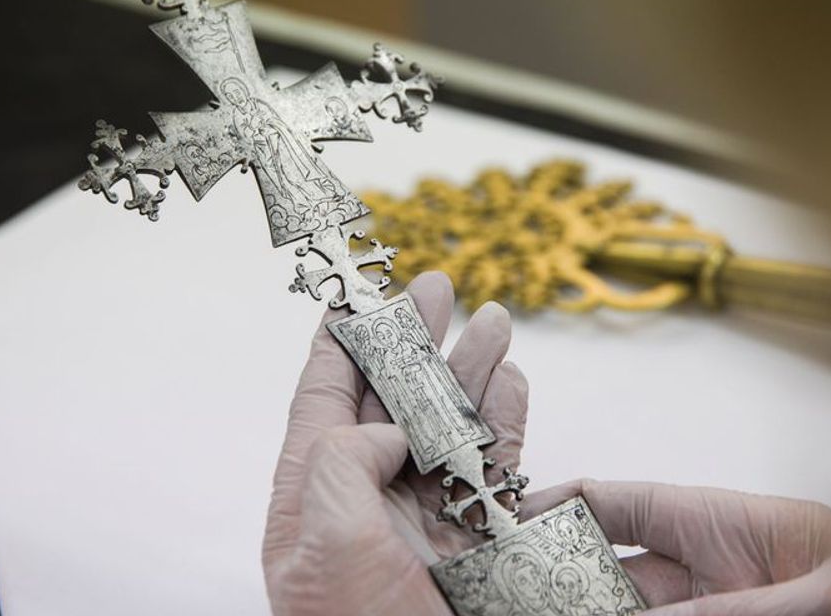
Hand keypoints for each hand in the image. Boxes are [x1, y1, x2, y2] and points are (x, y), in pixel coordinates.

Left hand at [262, 271, 528, 615]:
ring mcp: (424, 521)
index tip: (354, 290)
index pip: (322, 399)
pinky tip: (516, 386)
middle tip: (437, 286)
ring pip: (451, 426)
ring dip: (473, 371)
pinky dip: (509, 424)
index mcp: (314, 498)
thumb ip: (343, 460)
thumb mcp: (325, 542)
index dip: (340, 342)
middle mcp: (368, 501)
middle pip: (393, 398)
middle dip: (416, 340)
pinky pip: (496, 470)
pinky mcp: (477, 545)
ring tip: (496, 320)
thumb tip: (390, 427)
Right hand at [522, 480, 830, 615]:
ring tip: (542, 604)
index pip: (616, 502)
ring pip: (626, 608)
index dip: (556, 506)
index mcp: (721, 521)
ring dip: (587, 605)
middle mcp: (706, 569)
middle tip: (516, 591)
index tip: (509, 523)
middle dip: (559, 579)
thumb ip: (734, 608)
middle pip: (608, 571)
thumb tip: (650, 614)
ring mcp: (710, 609)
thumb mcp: (820, 594)